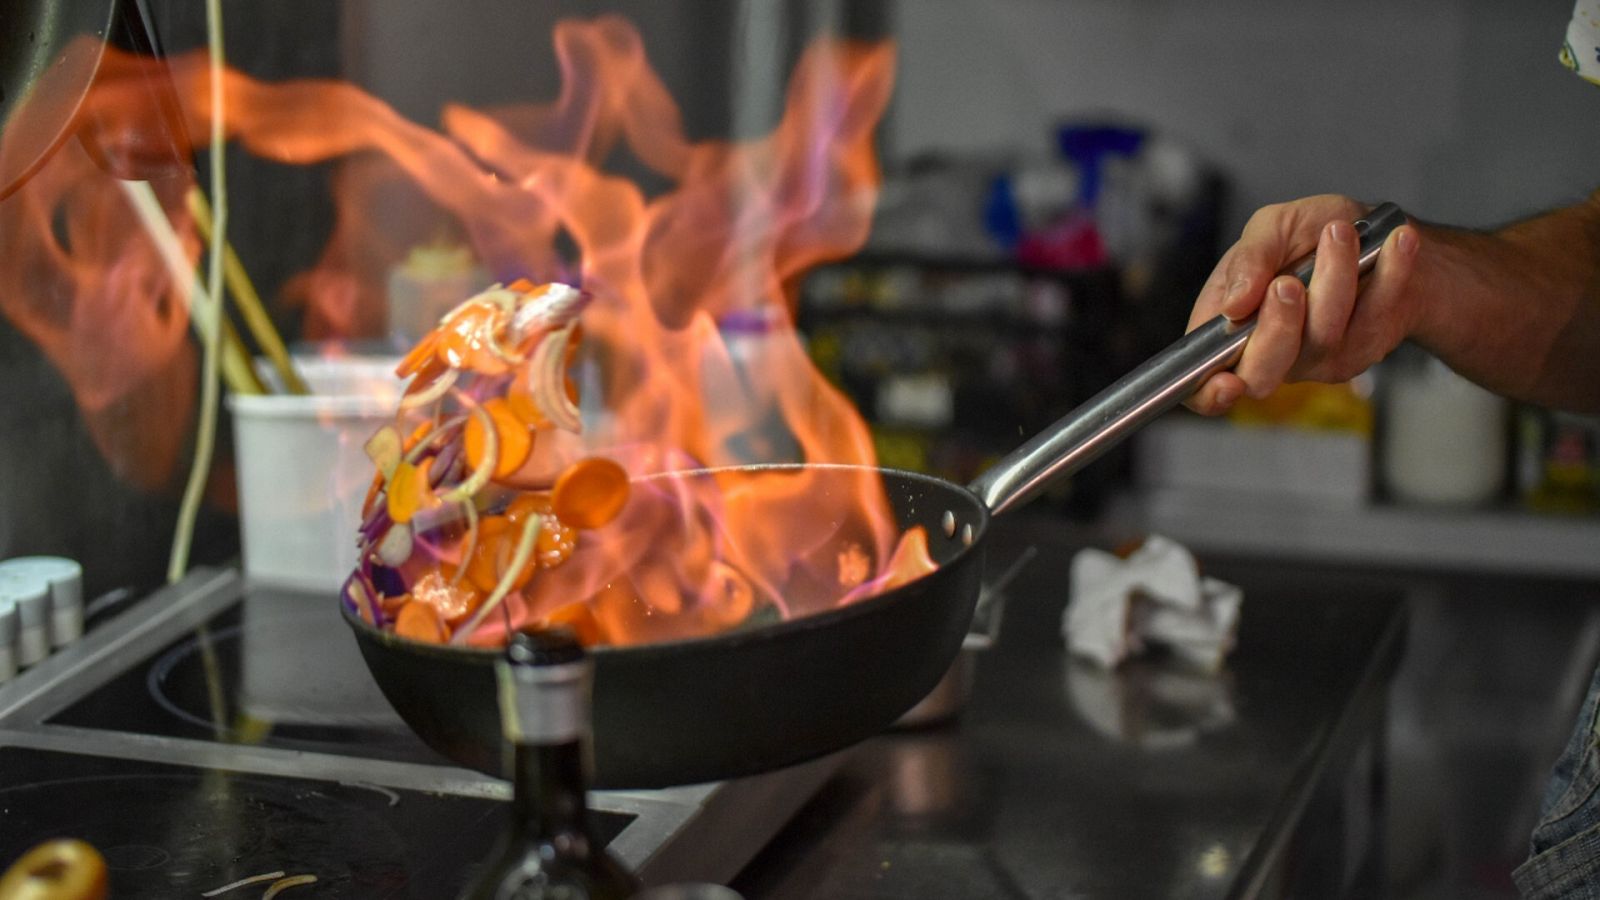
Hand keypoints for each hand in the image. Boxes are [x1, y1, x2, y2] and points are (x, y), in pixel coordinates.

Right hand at [1184, 194, 1421, 414]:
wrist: (1381, 235)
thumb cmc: (1313, 233)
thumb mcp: (1271, 226)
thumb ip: (1248, 258)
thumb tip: (1234, 303)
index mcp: (1228, 327)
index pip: (1203, 382)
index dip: (1209, 394)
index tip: (1225, 382)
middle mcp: (1268, 352)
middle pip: (1261, 373)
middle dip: (1276, 329)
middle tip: (1287, 284)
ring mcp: (1316, 358)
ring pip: (1321, 339)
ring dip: (1334, 279)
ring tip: (1341, 232)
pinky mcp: (1363, 350)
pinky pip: (1373, 321)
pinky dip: (1390, 275)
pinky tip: (1399, 243)